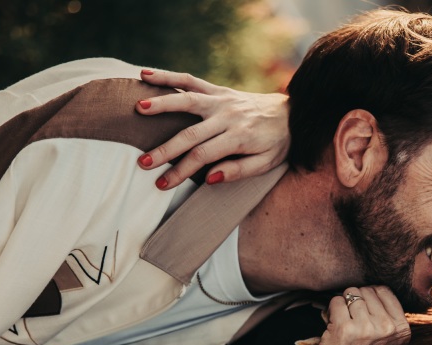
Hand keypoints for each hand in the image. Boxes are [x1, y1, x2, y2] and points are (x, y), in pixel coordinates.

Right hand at [135, 69, 289, 189]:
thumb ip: (238, 171)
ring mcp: (222, 100)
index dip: (181, 171)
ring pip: (187, 100)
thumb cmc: (278, 143)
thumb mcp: (266, 163)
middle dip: (165, 150)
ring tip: (138, 109)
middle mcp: (228, 116)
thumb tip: (209, 178)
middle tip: (142, 163)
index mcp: (240, 137)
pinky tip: (145, 73)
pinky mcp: (218, 90)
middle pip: (191, 133)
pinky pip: (191, 80)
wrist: (293, 114)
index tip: (162, 184)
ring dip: (162, 103)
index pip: (204, 156)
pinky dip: (168, 76)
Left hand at [309, 286, 409, 344]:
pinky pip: (336, 301)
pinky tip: (333, 328)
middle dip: (355, 300)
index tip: (363, 313)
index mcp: (402, 330)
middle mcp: (387, 328)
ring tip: (343, 325)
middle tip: (352, 321)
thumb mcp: (387, 343)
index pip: (384, 290)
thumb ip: (388, 317)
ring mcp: (366, 328)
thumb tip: (377, 287)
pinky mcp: (344, 329)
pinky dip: (331, 311)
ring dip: (343, 305)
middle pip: (367, 289)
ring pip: (351, 293)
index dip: (369, 296)